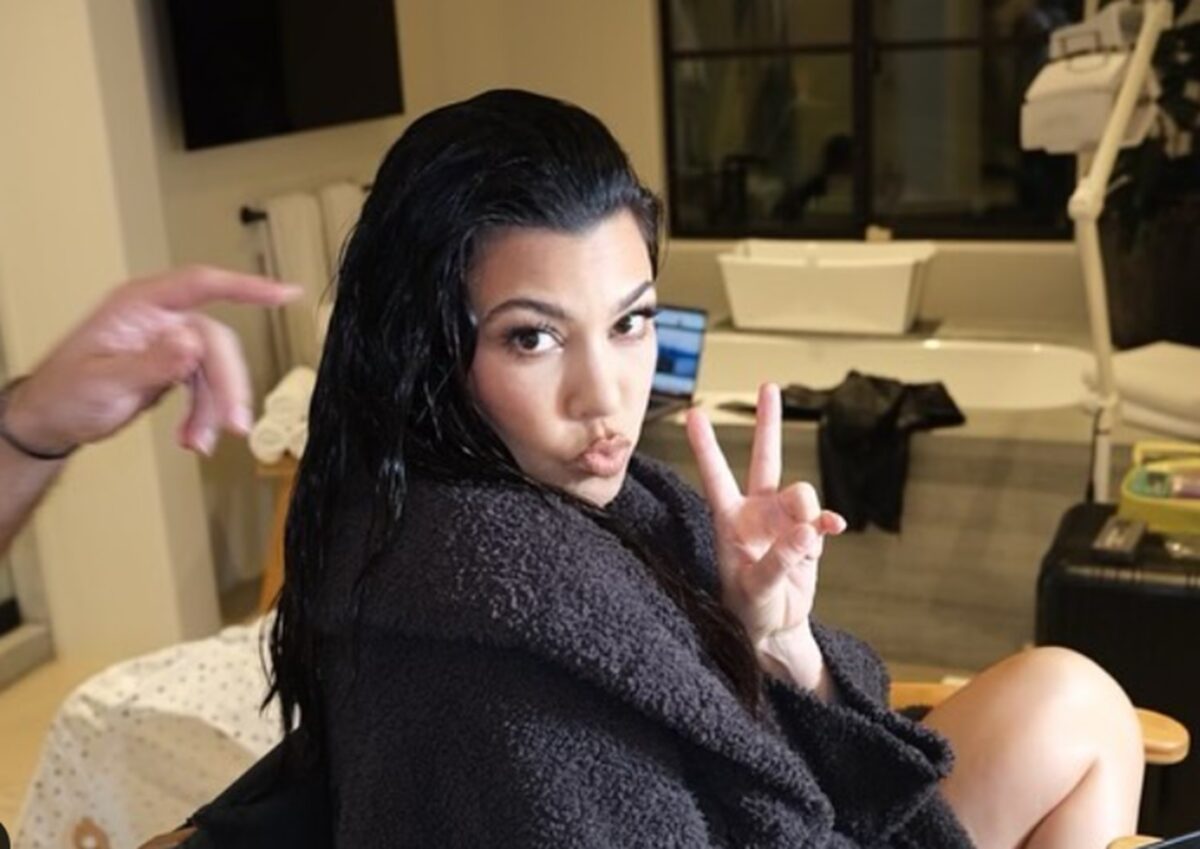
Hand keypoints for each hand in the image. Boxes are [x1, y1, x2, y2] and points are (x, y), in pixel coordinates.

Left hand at [4, 266, 299, 455]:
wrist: (51, 420)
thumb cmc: (64, 394)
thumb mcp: (104, 382)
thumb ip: (150, 363)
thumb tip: (192, 344)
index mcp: (140, 307)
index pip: (201, 285)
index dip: (245, 287)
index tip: (284, 293)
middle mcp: (160, 320)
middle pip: (215, 343)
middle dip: (228, 385)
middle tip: (234, 423)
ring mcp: (169, 344)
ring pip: (215, 370)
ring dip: (215, 408)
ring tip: (201, 442)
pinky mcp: (174, 368)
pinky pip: (205, 389)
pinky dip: (204, 416)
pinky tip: (193, 440)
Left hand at [686, 383, 845, 685]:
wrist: (775, 626)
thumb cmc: (750, 608)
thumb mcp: (756, 589)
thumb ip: (780, 560)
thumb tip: (808, 530)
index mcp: (729, 520)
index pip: (715, 476)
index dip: (705, 445)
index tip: (693, 413)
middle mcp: (756, 512)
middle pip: (763, 458)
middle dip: (767, 422)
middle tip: (768, 386)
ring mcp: (784, 520)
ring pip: (801, 493)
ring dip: (807, 511)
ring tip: (803, 545)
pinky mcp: (808, 533)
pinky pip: (823, 517)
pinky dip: (828, 523)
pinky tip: (832, 531)